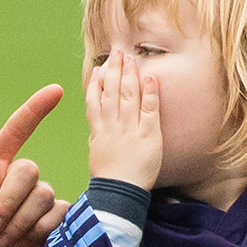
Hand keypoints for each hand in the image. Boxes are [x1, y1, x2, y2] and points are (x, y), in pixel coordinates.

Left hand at [0, 85, 69, 246]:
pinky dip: (41, 230)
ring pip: (44, 195)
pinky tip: (27, 244)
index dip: (35, 110)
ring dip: (22, 221)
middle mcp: (17, 180)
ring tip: (3, 241)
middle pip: (29, 172)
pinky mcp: (54, 221)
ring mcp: (38, 201)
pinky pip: (59, 214)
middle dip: (10, 202)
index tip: (56, 90)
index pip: (15, 133)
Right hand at [86, 50, 161, 188]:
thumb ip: (98, 133)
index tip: (100, 67)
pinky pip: (149, 110)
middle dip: (114, 70)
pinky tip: (150, 78)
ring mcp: (130, 129)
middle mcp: (112, 126)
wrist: (119, 194)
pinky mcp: (148, 135)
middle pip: (112, 92)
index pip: (95, 100)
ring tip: (131, 58)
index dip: (97, 82)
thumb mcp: (96, 152)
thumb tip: (97, 119)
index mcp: (98, 130)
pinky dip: (150, 93)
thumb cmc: (109, 178)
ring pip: (128, 96)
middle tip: (117, 53)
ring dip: (130, 75)